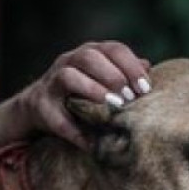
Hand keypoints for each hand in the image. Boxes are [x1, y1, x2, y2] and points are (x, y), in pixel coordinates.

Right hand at [14, 41, 152, 149]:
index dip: (132, 67)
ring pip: (68, 76)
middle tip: (129, 98)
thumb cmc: (84, 92)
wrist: (42, 108)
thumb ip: (125, 72)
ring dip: (92, 90)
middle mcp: (70, 61)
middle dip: (113, 76)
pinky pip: (55, 112)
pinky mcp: (41, 103)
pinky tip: (90, 140)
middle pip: (90, 57)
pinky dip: (72, 126)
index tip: (145, 89)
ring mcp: (53, 80)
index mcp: (92, 53)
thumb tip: (147, 66)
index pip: (114, 49)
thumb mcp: (106, 79)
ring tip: (112, 106)